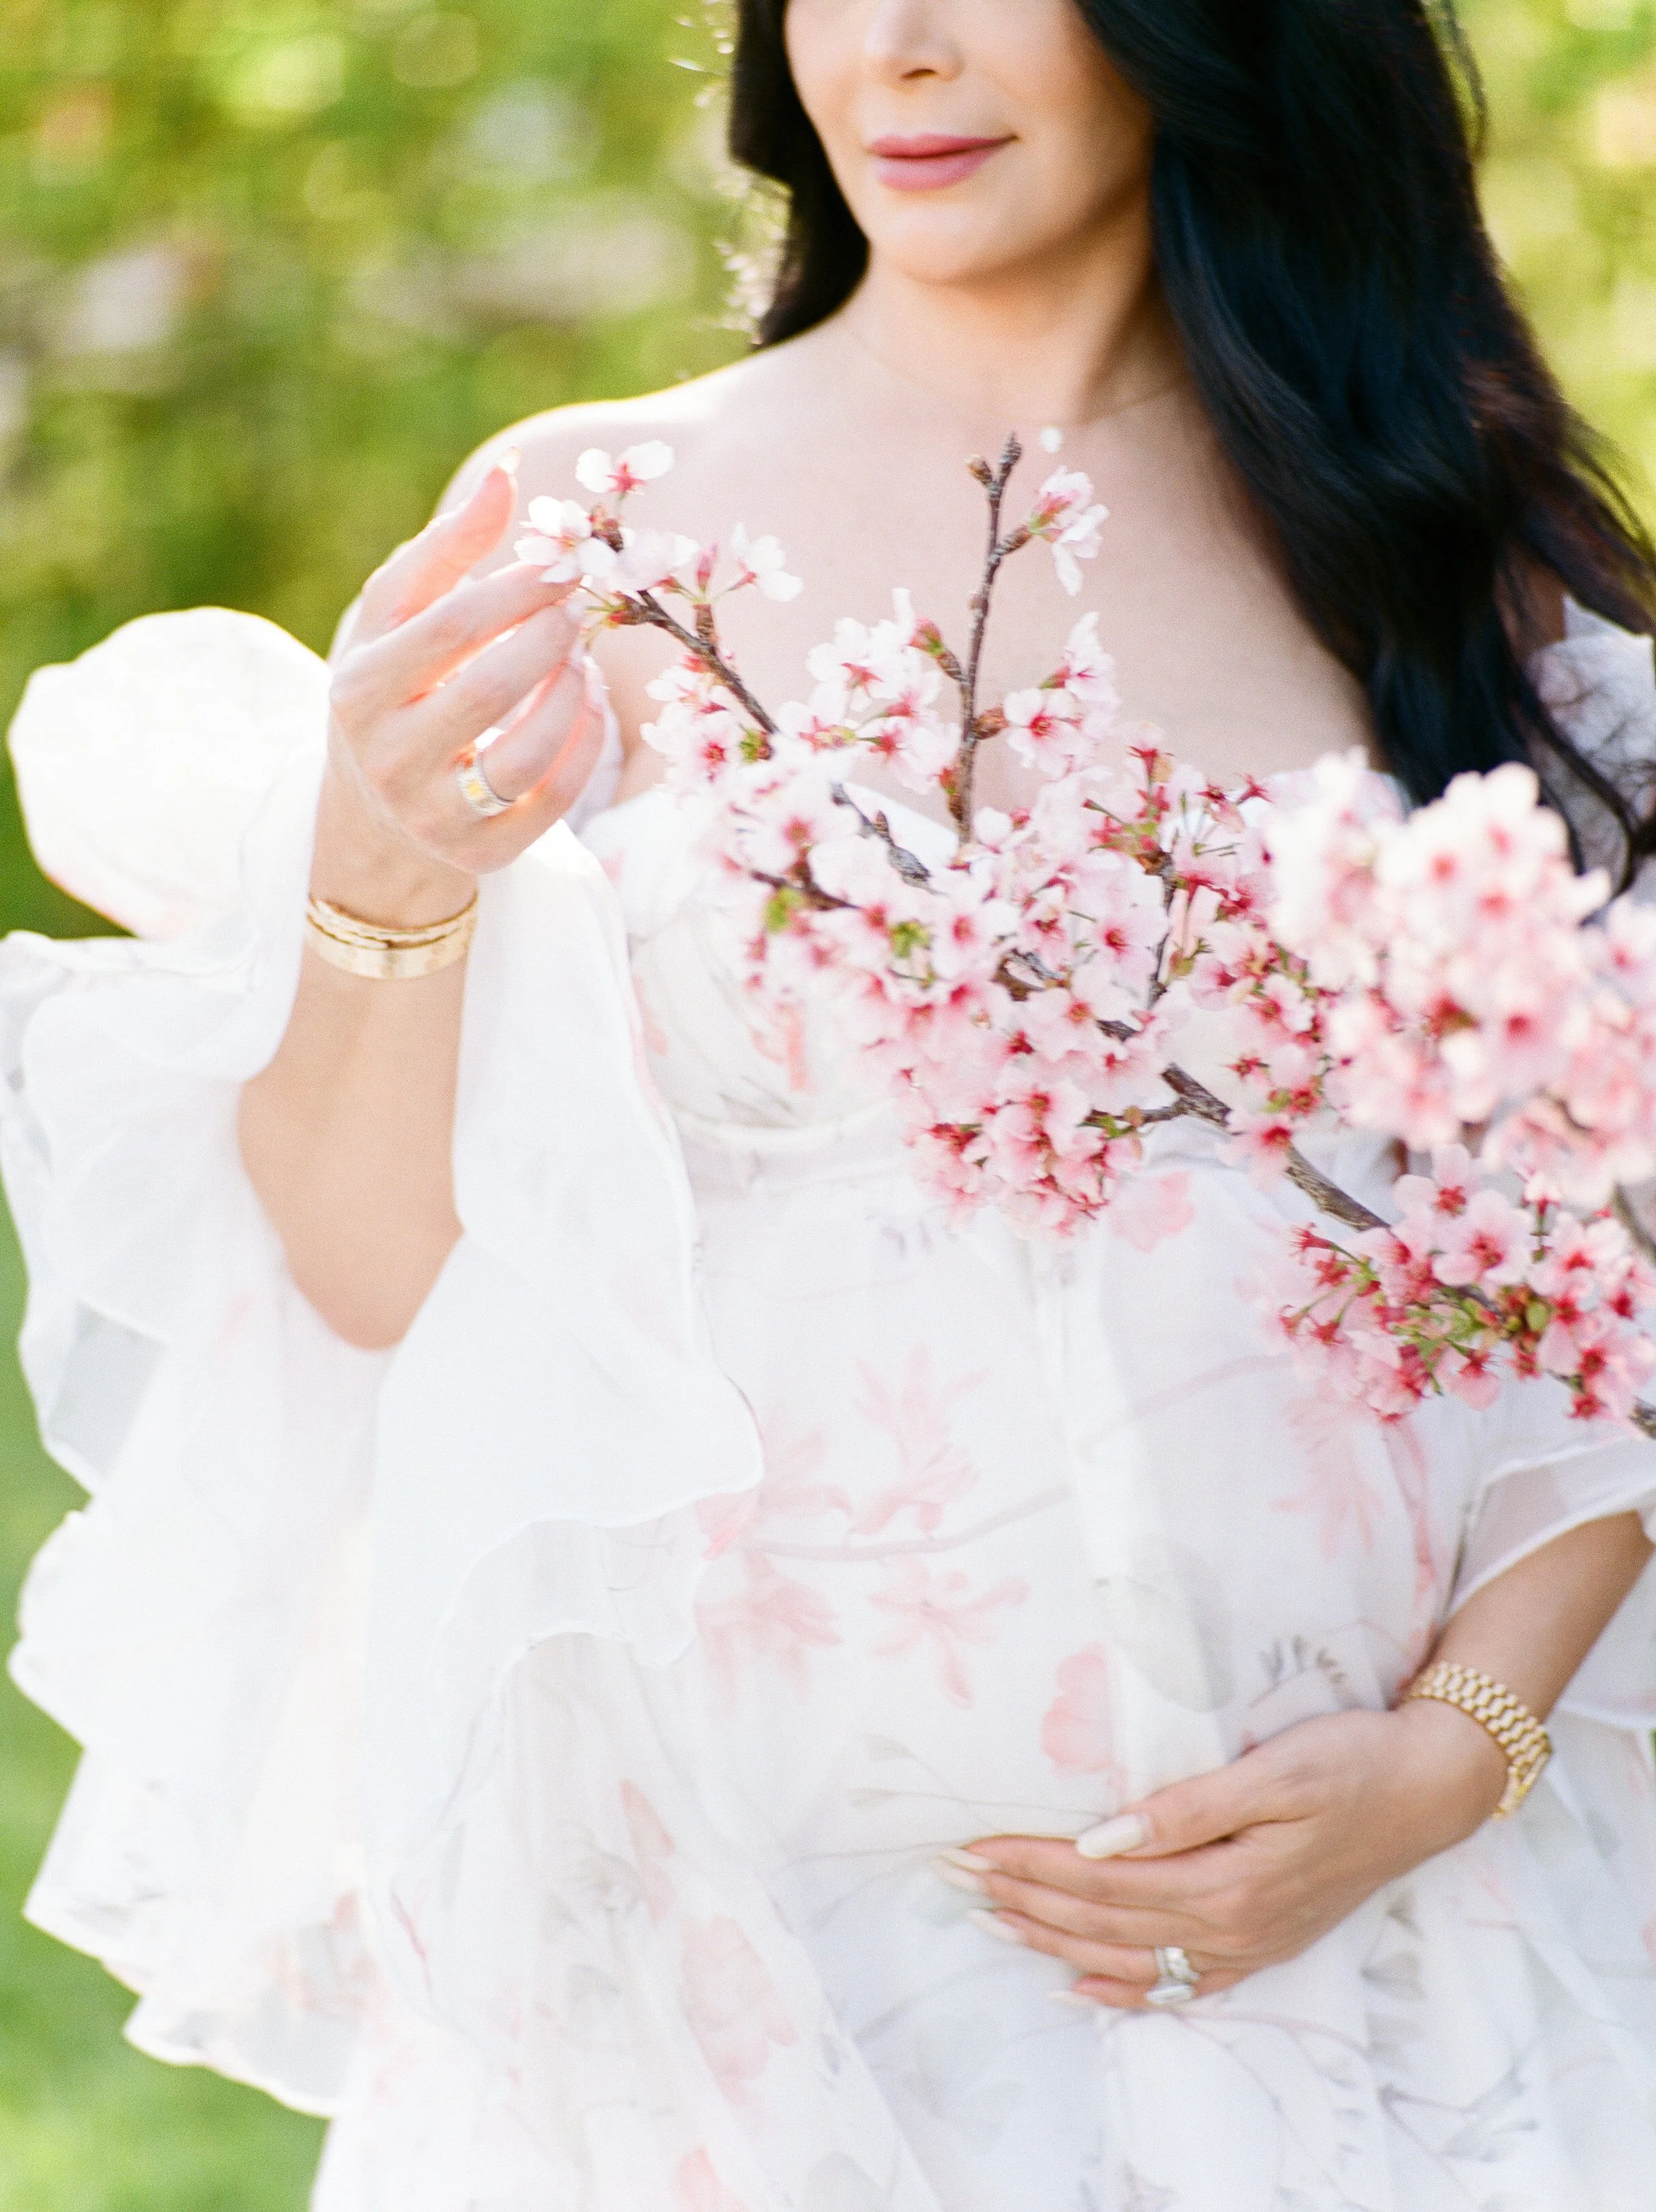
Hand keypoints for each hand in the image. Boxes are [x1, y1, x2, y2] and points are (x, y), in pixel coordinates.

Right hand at [316, 458, 608, 921]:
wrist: (375, 820)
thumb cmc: (394, 691)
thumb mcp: (396, 622)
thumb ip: (446, 548)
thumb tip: (509, 471)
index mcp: (357, 690)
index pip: (449, 626)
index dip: (518, 588)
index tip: (563, 563)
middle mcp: (387, 759)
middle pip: (492, 687)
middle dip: (550, 638)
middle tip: (579, 607)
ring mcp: (433, 816)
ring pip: (527, 750)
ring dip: (573, 692)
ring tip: (583, 656)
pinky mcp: (481, 855)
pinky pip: (553, 799)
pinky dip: (585, 744)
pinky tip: (589, 704)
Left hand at [949, 1701, 1506, 2008]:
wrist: (1429, 1791)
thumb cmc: (1351, 1761)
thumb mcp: (1274, 1770)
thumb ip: (1187, 1808)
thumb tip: (1101, 1837)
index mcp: (1226, 1881)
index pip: (1099, 1879)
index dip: (1031, 1863)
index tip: (973, 1845)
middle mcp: (1232, 1927)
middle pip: (1102, 1921)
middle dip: (1023, 1899)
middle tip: (956, 1876)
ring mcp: (1247, 1944)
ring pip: (1128, 1958)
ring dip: (1053, 1940)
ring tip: (991, 1920)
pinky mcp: (1262, 1943)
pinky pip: (1177, 1984)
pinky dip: (1121, 1989)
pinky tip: (1078, 1984)